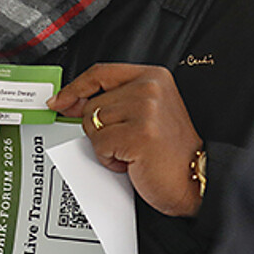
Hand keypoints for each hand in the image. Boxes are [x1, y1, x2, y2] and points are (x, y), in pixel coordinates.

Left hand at [48, 63, 203, 217]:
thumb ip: (114, 101)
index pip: (100, 73)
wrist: (195, 180)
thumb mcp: (146, 114)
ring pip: (92, 124)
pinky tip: (133, 161)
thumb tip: (72, 102)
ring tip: (133, 151)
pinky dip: (110, 159)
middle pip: (92, 104)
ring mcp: (145, 109)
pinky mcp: (139, 134)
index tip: (58, 101)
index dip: (75, 88)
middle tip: (128, 142)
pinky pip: (100, 145)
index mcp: (154, 77)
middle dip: (101, 129)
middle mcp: (151, 88)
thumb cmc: (170, 152)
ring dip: (106, 145)